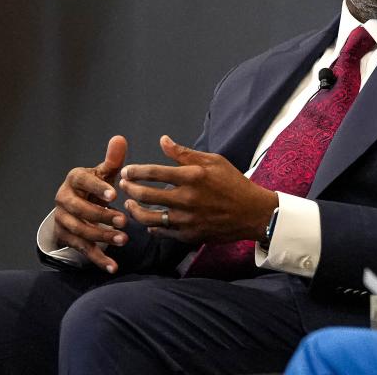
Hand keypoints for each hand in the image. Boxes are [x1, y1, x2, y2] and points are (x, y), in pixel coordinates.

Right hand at [53, 135, 129, 272]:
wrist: (77, 204)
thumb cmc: (96, 185)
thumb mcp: (104, 173)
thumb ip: (113, 160)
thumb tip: (120, 139)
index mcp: (74, 180)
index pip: (83, 182)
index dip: (98, 188)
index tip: (116, 195)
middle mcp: (63, 199)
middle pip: (79, 210)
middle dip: (101, 217)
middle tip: (124, 221)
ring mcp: (63, 220)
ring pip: (80, 231)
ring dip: (102, 237)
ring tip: (124, 239)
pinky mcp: (67, 237)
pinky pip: (82, 249)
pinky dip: (98, 259)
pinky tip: (113, 266)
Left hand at [118, 135, 277, 243]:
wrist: (252, 212)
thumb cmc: (234, 183)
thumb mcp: (214, 161)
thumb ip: (185, 153)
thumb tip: (163, 141)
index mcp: (192, 176)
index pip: (153, 172)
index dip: (134, 171)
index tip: (126, 171)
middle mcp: (187, 198)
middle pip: (145, 195)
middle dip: (128, 189)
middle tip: (123, 186)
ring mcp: (187, 219)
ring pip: (148, 217)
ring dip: (134, 210)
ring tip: (130, 204)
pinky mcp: (189, 235)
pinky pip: (162, 232)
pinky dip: (151, 227)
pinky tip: (149, 222)